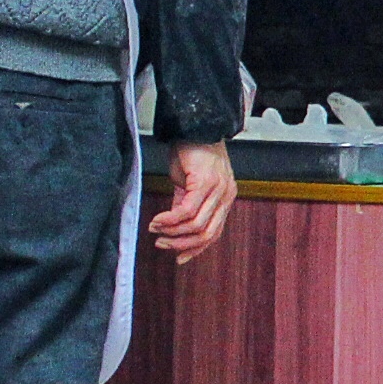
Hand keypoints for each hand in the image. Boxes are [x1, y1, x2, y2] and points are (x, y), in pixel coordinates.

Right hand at [148, 140, 236, 259]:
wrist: (194, 125)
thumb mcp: (189, 183)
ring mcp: (219, 190)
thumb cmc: (192, 151)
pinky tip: (158, 220)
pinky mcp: (206, 183)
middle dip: (181, 244)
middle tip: (162, 244)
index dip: (195, 249)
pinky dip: (170, 220)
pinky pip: (186, 211)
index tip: (178, 257)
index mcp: (225, 198)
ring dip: (173, 233)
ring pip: (197, 225)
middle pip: (207, 234)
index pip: (215, 233)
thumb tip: (174, 228)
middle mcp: (226, 196)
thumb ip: (186, 205)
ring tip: (156, 230)